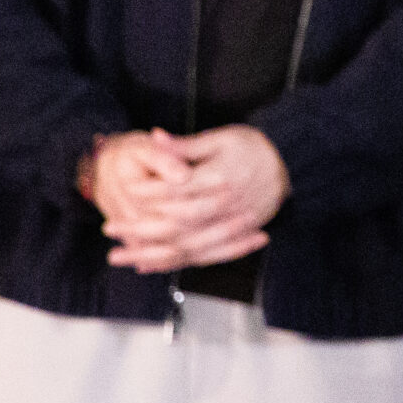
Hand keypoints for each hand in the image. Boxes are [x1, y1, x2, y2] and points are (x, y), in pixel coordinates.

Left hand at [99, 126, 289, 272]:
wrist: (292, 162)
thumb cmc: (256, 147)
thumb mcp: (221, 138)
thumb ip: (185, 145)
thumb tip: (154, 137)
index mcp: (219, 179)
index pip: (175, 191)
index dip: (148, 194)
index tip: (124, 193)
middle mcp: (225, 207)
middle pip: (176, 226)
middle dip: (139, 230)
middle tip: (110, 229)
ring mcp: (233, 224)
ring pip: (187, 247)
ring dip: (153, 255)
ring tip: (124, 257)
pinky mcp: (238, 235)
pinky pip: (203, 256)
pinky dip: (177, 263)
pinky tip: (153, 265)